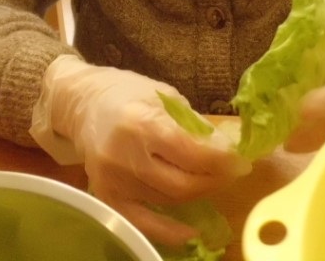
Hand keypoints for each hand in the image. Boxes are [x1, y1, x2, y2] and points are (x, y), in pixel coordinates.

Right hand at [43, 55, 249, 245]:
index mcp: (142, 122)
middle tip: (232, 173)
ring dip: (197, 193)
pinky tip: (189, 232)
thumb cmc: (129, 93)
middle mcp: (125, 155)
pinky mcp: (107, 196)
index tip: (241, 161)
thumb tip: (227, 149)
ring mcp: (114, 180)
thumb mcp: (166, 96)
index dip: (222, 161)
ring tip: (210, 180)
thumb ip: (194, 125)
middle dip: (214, 180)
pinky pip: (143, 222)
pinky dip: (168, 231)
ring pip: (168, 200)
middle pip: (182, 184)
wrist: (83, 104)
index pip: (191, 152)